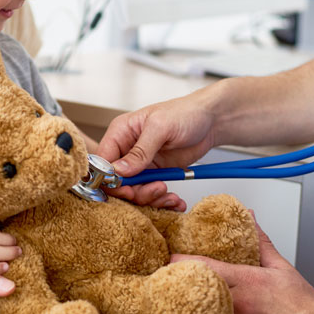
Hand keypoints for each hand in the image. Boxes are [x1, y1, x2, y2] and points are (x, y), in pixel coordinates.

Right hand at [96, 96, 215, 210]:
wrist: (210, 121)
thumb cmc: (185, 113)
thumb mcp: (161, 127)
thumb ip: (140, 150)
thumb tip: (120, 170)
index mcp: (121, 133)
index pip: (103, 161)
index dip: (110, 178)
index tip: (127, 188)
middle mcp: (127, 150)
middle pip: (117, 181)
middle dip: (135, 191)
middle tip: (155, 190)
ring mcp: (141, 164)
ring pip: (134, 191)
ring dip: (151, 197)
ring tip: (168, 193)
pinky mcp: (156, 173)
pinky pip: (151, 193)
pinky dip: (162, 200)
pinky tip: (175, 199)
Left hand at [171, 221, 313, 313]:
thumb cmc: (302, 306)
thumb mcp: (281, 268)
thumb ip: (260, 242)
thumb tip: (250, 218)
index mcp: (244, 281)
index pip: (201, 265)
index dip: (180, 260)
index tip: (171, 257)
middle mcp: (235, 304)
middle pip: (193, 289)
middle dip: (181, 282)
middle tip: (171, 277)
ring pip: (199, 312)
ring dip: (192, 304)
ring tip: (186, 298)